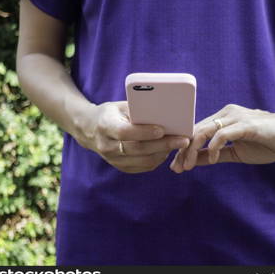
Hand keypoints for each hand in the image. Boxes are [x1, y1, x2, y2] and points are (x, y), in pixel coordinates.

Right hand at [73, 101, 189, 172]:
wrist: (91, 130)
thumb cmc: (112, 113)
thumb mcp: (120, 106)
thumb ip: (138, 110)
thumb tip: (165, 113)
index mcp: (105, 126)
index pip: (125, 132)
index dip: (144, 132)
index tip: (162, 129)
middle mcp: (106, 145)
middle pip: (137, 148)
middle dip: (163, 144)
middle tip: (183, 140)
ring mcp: (112, 159)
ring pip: (143, 160)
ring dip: (163, 153)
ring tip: (179, 144)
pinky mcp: (120, 167)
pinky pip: (143, 166)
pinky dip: (158, 159)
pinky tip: (167, 151)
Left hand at [170, 104, 274, 172]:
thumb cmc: (266, 141)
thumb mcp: (235, 153)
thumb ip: (215, 155)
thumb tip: (195, 161)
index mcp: (222, 119)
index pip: (196, 132)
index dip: (184, 149)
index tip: (176, 165)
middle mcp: (225, 114)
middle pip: (195, 131)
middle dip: (183, 151)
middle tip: (176, 168)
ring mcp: (235, 118)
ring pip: (204, 131)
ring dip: (193, 150)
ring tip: (188, 166)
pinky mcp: (246, 124)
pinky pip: (223, 134)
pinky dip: (214, 148)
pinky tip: (214, 159)